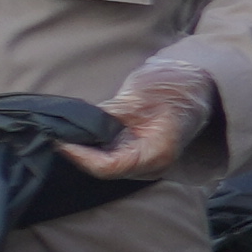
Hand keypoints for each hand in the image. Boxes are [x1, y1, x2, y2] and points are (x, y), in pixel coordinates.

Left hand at [66, 56, 219, 183]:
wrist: (195, 81)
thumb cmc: (174, 86)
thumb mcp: (137, 97)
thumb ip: (108, 116)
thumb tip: (76, 124)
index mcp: (156, 153)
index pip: (109, 167)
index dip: (81, 157)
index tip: (61, 141)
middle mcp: (152, 164)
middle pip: (105, 170)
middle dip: (79, 155)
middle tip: (56, 135)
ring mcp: (147, 160)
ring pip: (106, 166)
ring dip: (85, 152)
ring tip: (63, 135)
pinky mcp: (140, 151)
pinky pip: (111, 156)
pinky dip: (93, 147)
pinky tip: (79, 134)